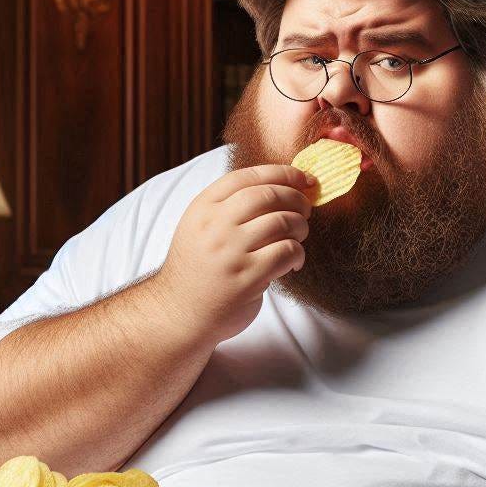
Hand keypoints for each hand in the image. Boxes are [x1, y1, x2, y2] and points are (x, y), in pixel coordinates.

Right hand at [152, 163, 316, 346]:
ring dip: (301, 226)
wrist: (179, 313)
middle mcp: (214, 225)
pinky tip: (294, 262)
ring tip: (299, 236)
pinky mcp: (247, 278)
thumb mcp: (201, 227)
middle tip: (306, 209)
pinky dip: (298, 254)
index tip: (303, 178)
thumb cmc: (199, 268)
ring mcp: (230, 252)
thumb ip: (230, 206)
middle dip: (296, 198)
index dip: (282, 173)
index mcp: (203, 207)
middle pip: (269, 195)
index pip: (248, 176)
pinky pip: (287, 252)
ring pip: (283, 222)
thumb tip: (283, 186)